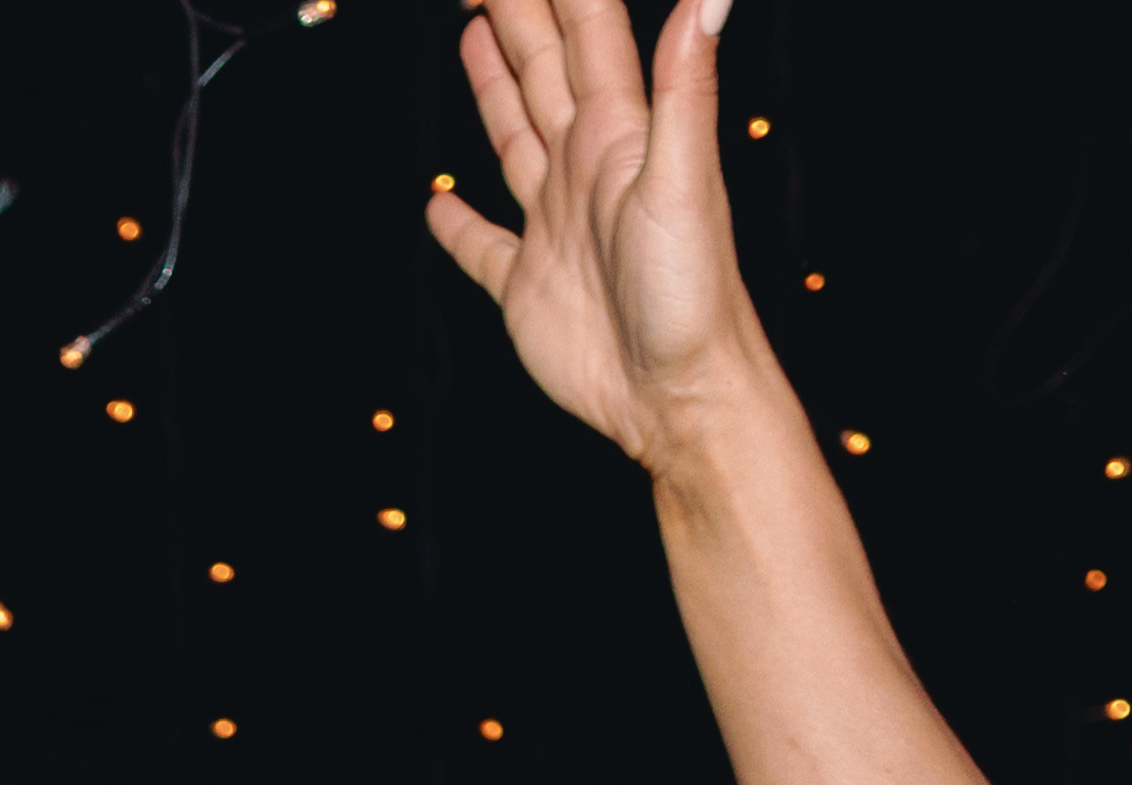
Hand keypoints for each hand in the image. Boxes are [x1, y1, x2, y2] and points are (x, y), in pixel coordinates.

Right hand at [425, 0, 770, 475]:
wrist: (679, 399)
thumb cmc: (692, 297)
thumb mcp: (685, 179)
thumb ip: (686, 82)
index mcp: (618, 134)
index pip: (582, 31)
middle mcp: (585, 168)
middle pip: (543, 65)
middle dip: (515, 12)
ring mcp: (555, 225)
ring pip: (515, 133)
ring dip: (494, 84)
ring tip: (474, 34)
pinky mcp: (526, 285)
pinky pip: (482, 245)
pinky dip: (458, 225)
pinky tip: (439, 204)